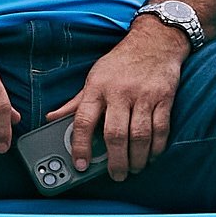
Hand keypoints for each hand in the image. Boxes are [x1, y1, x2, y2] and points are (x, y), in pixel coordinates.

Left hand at [45, 22, 188, 177]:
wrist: (155, 41)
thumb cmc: (120, 64)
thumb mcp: (93, 77)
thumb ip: (75, 102)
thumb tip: (51, 118)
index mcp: (96, 88)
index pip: (83, 120)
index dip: (80, 145)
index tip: (80, 164)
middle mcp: (119, 92)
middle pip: (115, 134)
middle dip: (115, 160)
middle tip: (116, 175)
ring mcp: (143, 95)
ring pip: (140, 135)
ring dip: (137, 158)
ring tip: (133, 169)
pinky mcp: (164, 97)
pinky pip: (161, 128)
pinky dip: (156, 147)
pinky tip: (151, 156)